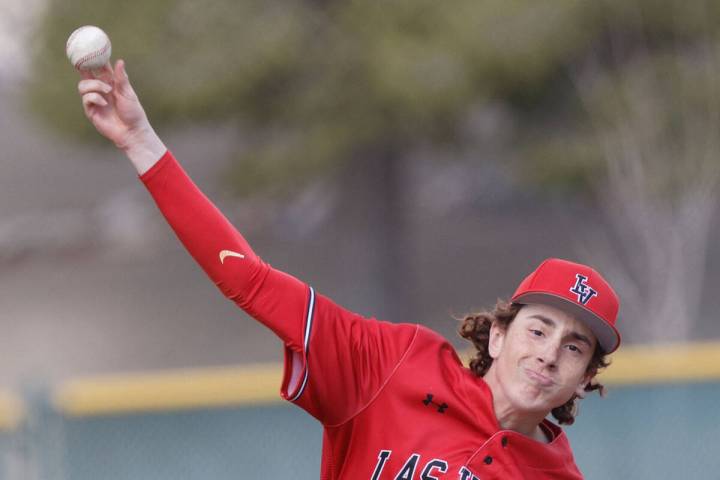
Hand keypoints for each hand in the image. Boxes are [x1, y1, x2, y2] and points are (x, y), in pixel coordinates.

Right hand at [77, 59, 164, 173]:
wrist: (132, 131)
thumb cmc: (133, 112)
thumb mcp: (128, 93)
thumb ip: (121, 78)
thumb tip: (119, 61)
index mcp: (110, 83)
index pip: (99, 67)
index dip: (94, 57)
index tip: (90, 46)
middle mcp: (100, 89)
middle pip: (86, 74)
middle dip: (82, 66)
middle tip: (81, 60)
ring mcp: (94, 100)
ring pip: (83, 85)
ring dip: (94, 85)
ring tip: (107, 90)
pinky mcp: (91, 110)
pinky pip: (86, 98)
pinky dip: (94, 97)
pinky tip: (104, 103)